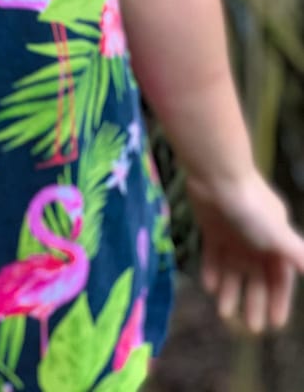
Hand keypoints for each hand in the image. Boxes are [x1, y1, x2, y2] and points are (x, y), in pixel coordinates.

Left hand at [187, 169, 303, 333]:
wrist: (217, 175)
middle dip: (254, 301)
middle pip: (257, 277)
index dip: (279, 300)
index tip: (274, 323)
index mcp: (276, 242)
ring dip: (230, 289)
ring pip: (233, 268)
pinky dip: (211, 269)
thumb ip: (298, 255)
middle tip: (249, 327)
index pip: (280, 278)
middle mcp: (256, 240)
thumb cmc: (251, 206)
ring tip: (224, 313)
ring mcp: (233, 233)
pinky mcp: (211, 226)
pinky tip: (208, 286)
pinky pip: (212, 253)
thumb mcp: (278, 236)